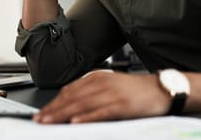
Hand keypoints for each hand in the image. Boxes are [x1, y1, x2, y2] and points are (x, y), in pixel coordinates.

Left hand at [33, 71, 170, 123]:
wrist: (160, 89)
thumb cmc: (135, 90)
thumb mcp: (110, 85)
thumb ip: (90, 92)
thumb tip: (69, 105)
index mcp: (97, 78)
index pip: (69, 90)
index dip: (53, 102)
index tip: (42, 112)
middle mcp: (102, 83)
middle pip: (72, 98)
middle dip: (53, 110)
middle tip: (40, 120)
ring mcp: (111, 94)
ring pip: (82, 105)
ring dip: (63, 114)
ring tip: (50, 122)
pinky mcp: (122, 105)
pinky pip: (100, 112)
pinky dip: (87, 118)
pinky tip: (76, 123)